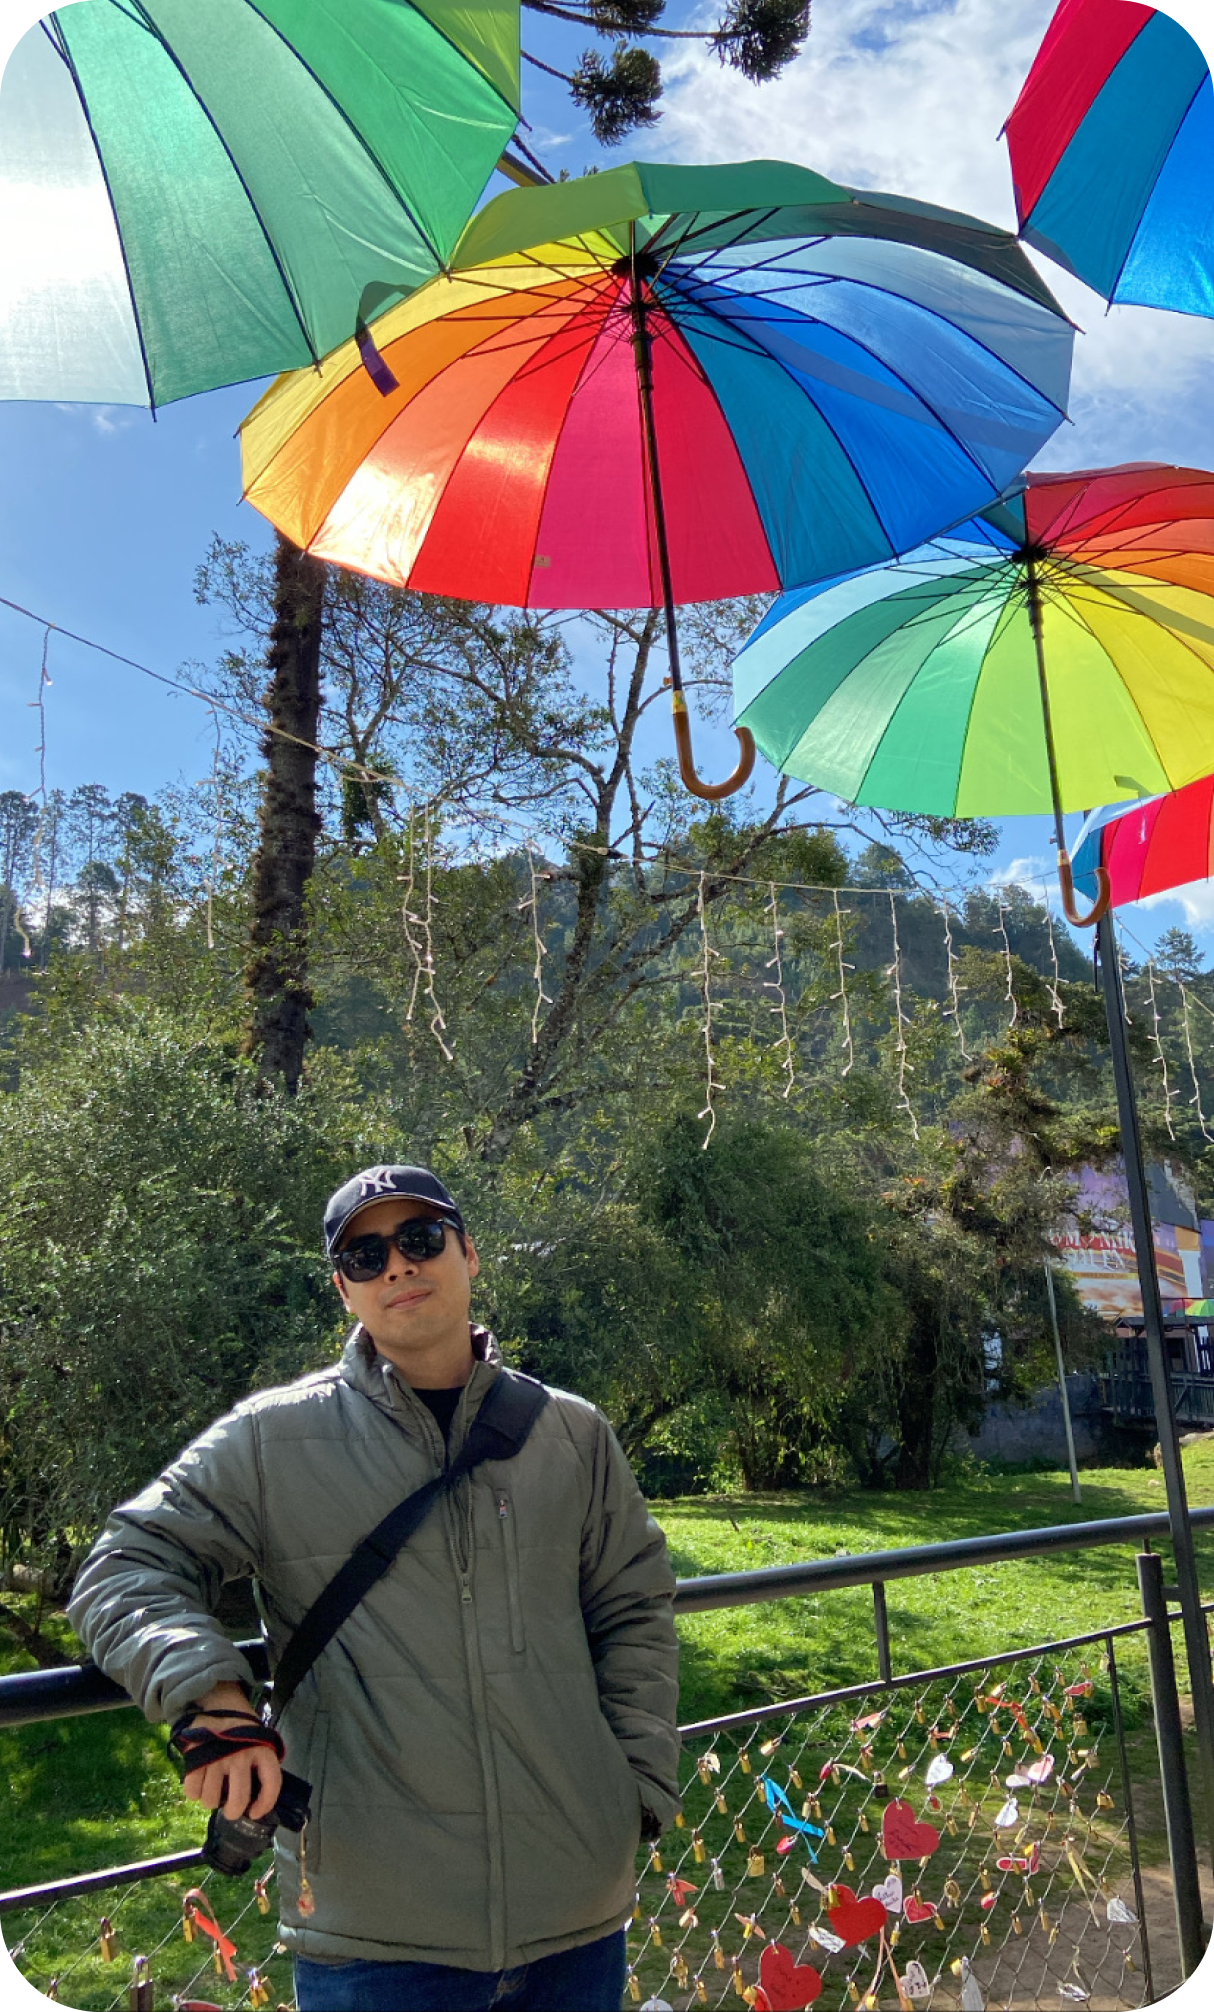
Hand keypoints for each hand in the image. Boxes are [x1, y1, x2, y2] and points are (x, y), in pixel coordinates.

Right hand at [179, 1682, 282, 1823]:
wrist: (221, 1703)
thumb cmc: (243, 1730)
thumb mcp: (260, 1742)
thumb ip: (260, 1767)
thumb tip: (256, 1800)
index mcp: (263, 1751)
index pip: (271, 1784)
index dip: (265, 1804)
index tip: (254, 1813)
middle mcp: (242, 1756)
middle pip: (238, 1799)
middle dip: (232, 1812)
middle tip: (229, 1810)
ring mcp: (218, 1757)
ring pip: (211, 1798)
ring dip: (210, 1801)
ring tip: (213, 1791)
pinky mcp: (197, 1756)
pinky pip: (192, 1790)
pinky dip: (194, 1793)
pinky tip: (199, 1784)